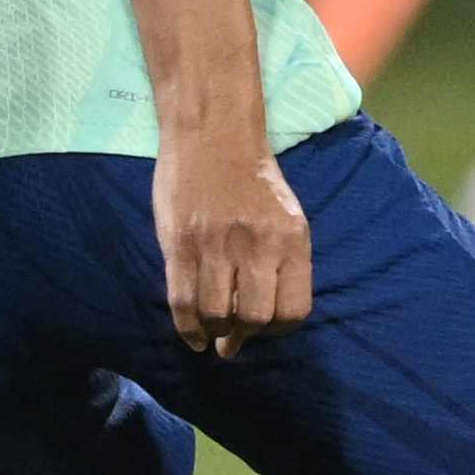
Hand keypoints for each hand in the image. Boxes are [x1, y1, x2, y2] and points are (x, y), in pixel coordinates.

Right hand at [153, 133, 309, 357]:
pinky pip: (182, 301)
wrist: (214, 137)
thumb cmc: (254, 182)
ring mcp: (215, 245)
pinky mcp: (180, 245)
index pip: (294, 309)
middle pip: (254, 317)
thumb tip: (266, 320)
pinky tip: (194, 336)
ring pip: (215, 314)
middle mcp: (257, 244)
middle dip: (244, 335)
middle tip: (235, 338)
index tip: (266, 329)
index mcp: (292, 238)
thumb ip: (283, 263)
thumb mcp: (287, 217)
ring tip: (214, 332)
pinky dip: (187, 329)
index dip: (279, 330)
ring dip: (215, 332)